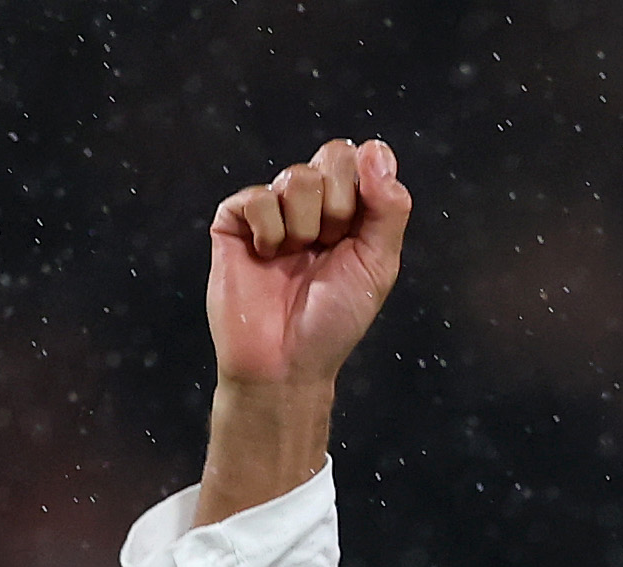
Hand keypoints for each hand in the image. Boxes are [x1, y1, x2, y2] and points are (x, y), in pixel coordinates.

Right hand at [206, 137, 410, 389]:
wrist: (287, 360)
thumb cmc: (335, 320)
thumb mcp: (379, 265)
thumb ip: (388, 208)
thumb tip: (377, 149)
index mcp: (349, 209)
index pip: (359, 159)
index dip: (364, 190)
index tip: (356, 232)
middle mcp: (311, 202)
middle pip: (332, 156)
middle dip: (339, 208)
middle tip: (327, 248)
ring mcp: (272, 208)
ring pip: (297, 177)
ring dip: (305, 227)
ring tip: (296, 259)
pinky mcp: (234, 220)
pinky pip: (258, 197)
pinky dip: (269, 233)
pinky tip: (266, 258)